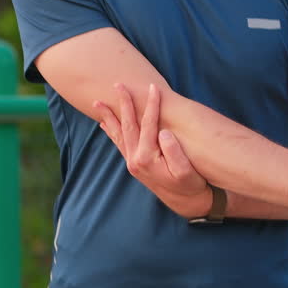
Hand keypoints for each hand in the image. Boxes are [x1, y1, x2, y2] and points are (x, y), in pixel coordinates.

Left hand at [93, 83, 211, 217]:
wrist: (186, 202)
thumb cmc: (190, 184)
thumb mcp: (186, 171)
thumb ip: (174, 152)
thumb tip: (163, 132)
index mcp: (147, 158)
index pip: (148, 125)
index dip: (151, 105)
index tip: (153, 87)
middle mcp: (135, 159)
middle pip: (128, 125)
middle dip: (123, 104)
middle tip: (117, 85)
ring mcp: (132, 162)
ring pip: (118, 134)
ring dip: (109, 117)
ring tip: (97, 103)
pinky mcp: (133, 164)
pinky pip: (119, 144)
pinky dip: (111, 132)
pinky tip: (104, 124)